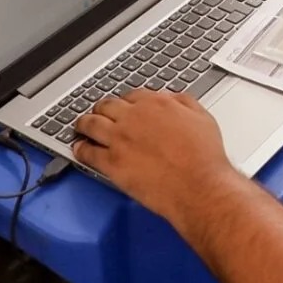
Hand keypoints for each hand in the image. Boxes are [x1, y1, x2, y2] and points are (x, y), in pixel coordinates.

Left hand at [74, 91, 237, 221]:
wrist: (198, 186)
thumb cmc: (204, 157)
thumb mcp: (202, 117)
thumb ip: (183, 102)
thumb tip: (171, 99)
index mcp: (155, 103)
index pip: (131, 96)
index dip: (125, 102)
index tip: (123, 108)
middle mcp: (133, 117)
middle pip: (106, 106)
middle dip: (101, 109)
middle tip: (98, 113)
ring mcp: (119, 140)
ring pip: (91, 124)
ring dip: (83, 124)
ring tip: (80, 126)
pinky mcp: (111, 163)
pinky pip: (87, 153)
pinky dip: (80, 149)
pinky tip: (79, 149)